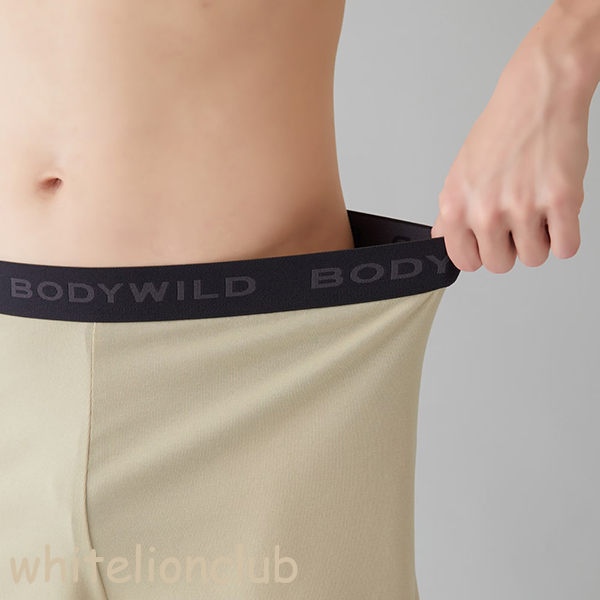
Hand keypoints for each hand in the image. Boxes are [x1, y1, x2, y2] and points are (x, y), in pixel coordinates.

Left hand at [431, 3, 596, 273]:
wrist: (537, 95)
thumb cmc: (500, 131)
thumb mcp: (460, 174)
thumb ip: (452, 213)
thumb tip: (443, 238)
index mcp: (456, 207)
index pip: (464, 261)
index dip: (480, 253)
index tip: (490, 242)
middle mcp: (485, 211)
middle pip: (499, 265)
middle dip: (511, 248)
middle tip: (518, 221)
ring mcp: (523, 207)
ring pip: (533, 259)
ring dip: (540, 241)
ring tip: (538, 211)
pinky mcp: (560, 201)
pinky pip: (566, 248)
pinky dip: (565, 238)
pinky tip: (558, 216)